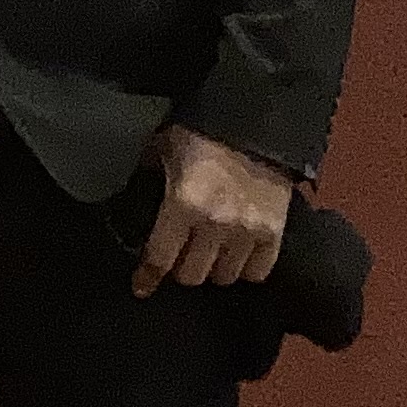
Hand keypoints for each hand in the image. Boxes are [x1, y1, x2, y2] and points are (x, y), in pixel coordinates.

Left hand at [135, 124, 292, 295]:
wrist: (258, 118)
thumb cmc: (204, 131)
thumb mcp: (164, 150)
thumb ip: (148, 179)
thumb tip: (132, 198)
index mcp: (182, 205)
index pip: (159, 259)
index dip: (147, 278)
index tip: (141, 287)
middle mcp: (215, 225)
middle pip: (191, 275)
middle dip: (180, 267)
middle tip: (179, 255)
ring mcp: (248, 231)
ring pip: (224, 277)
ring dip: (213, 268)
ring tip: (209, 254)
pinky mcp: (275, 232)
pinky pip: (257, 272)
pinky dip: (245, 267)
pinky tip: (237, 254)